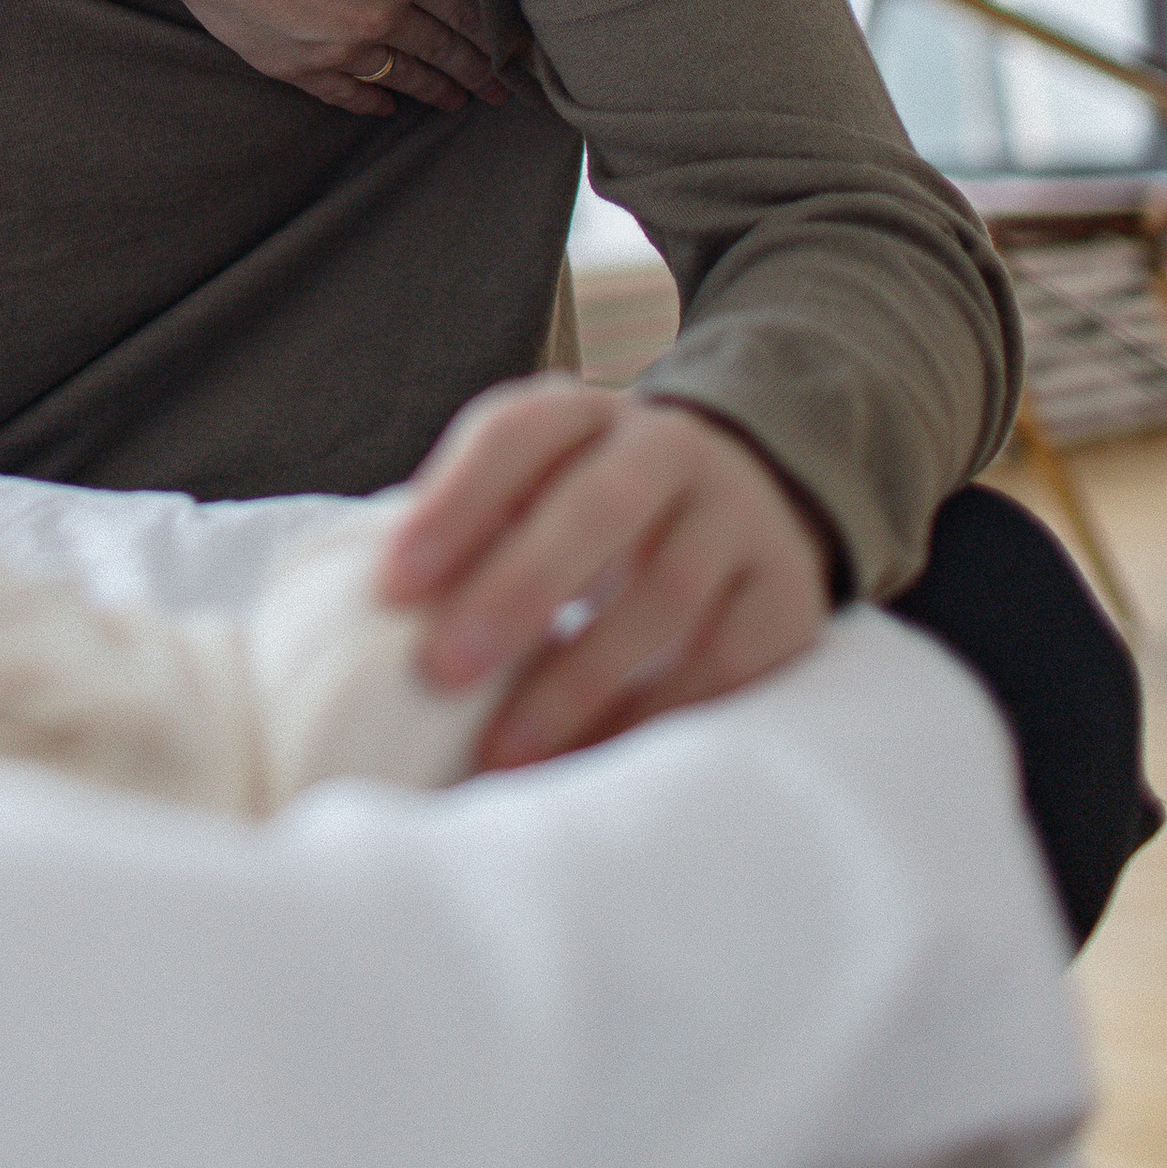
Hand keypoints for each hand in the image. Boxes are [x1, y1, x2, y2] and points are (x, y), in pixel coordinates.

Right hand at [155, 0, 508, 113]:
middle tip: (501, 94)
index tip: (518, 53)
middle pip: (441, 50)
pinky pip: (345, 93)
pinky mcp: (291, 63)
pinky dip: (371, 102)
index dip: (497, 33)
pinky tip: (384, 105)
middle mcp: (379, 19)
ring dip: (434, 91)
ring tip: (456, 102)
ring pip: (400, 76)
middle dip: (476, 71)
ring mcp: (335, 48)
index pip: (467, 10)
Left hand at [375, 378, 831, 764]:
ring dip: (579, 679)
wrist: (748, 500)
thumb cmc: (590, 514)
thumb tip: (377, 621)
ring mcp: (740, 516)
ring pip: (666, 590)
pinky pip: (727, 659)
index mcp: (584, 412)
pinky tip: (597, 755)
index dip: (453, 507)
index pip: (516, 435)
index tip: (390, 590)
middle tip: (442, 671)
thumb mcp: (533, 490)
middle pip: (598, 507)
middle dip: (516, 592)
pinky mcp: (789, 595)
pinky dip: (656, 714)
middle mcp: (670, 446)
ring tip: (506, 748)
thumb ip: (472, 530)